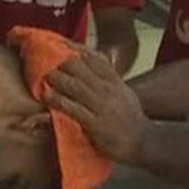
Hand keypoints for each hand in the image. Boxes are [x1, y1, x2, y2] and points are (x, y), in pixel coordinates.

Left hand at [46, 50, 151, 164]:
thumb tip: (101, 64)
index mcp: (116, 82)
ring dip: (57, 79)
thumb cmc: (131, 121)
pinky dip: (58, 100)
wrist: (144, 143)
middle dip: (63, 64)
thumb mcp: (125, 95)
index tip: (62, 44)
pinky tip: (48, 97)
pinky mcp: (95, 124)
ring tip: (44, 77)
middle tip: (48, 64)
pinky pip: (73, 108)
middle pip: (82, 68)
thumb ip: (112, 80)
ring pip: (76, 86)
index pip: (95, 59)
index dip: (77, 50)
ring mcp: (102, 106)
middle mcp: (109, 91)